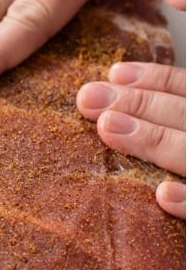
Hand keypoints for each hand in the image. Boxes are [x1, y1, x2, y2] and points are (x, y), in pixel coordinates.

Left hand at [77, 62, 184, 218]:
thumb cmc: (179, 170)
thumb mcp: (177, 133)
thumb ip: (165, 123)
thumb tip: (110, 107)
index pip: (190, 93)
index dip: (156, 81)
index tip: (113, 73)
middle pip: (187, 118)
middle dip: (139, 104)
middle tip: (88, 97)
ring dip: (153, 140)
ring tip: (106, 126)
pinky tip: (162, 196)